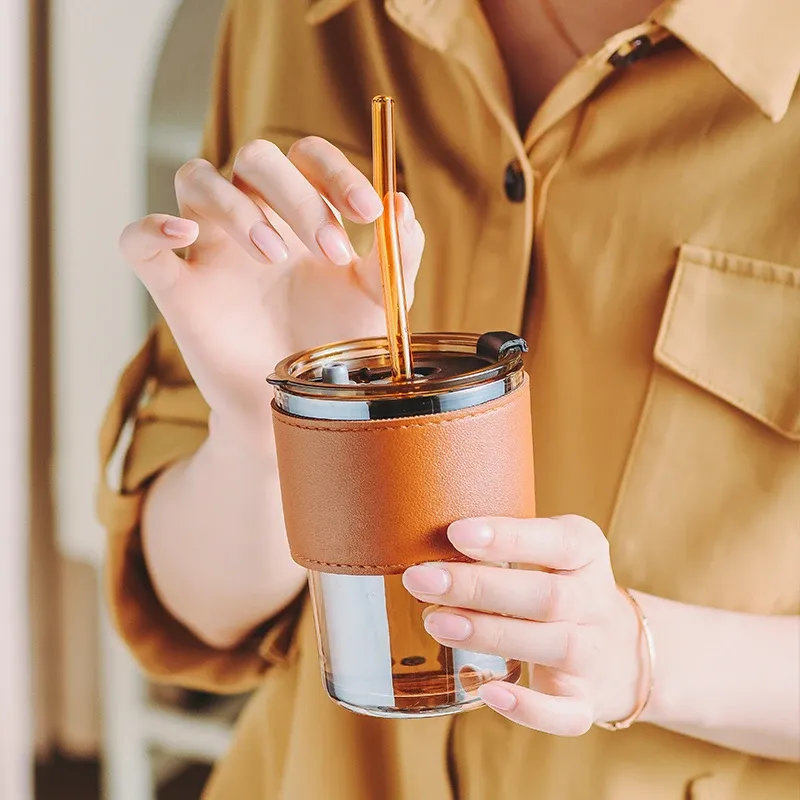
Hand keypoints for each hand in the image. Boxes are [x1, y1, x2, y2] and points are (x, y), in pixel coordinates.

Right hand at [119, 137, 423, 433]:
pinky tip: (183, 234)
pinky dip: (150, 227)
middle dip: (297, 196)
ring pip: (197, 178)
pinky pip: (137, 241)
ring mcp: (210, 250)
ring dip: (238, 207)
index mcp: (301, 213)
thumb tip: (401, 201)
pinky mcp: (174, 289)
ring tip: (275, 256)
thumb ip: (399, 254)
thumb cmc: (338, 348)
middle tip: (333, 253)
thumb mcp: (380, 303)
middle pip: (255, 158)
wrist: (301, 409)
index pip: (307, 156)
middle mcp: (253, 218)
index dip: (337, 172)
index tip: (369, 213)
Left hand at [402, 515, 641, 734]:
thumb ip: (501, 541)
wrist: (620, 649)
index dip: (508, 537)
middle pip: (547, 596)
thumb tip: (420, 532)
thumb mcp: (546, 550)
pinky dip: (530, 709)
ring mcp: (593, 654)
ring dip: (490, 634)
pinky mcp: (585, 701)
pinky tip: (489, 693)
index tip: (456, 532)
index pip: (556, 540)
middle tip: (421, 580)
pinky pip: (567, 714)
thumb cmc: (558, 583)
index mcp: (586, 551)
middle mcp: (595, 601)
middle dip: (480, 588)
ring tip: (434, 622)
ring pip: (552, 645)